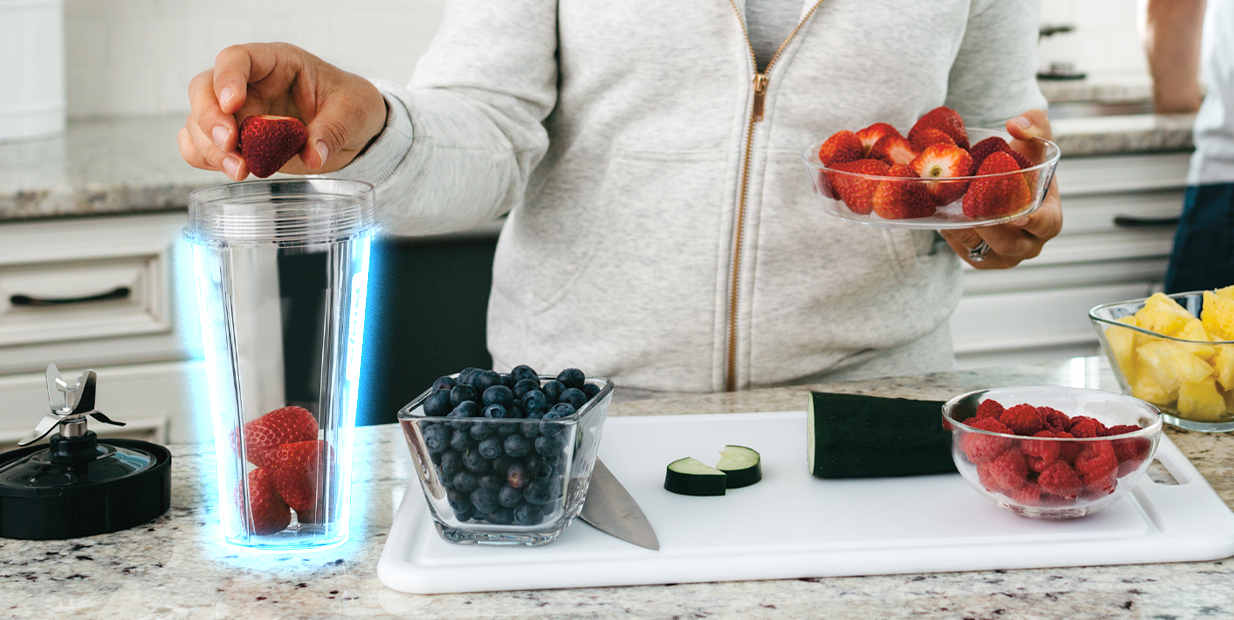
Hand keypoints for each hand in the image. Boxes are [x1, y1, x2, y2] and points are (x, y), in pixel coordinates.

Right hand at [178, 42, 386, 180]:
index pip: (237, 58)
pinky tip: (232, 170)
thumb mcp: (354, 112)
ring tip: (241, 170)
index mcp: (277, 62)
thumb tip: (313, 155)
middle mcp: (249, 84)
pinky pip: (202, 146)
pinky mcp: (238, 141)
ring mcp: (239, 113)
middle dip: (210, 118)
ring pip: (198, 121)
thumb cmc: (351, 106)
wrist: (354, 130)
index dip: (228, 78)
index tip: (233, 105)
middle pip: (204, 89)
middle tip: (231, 144)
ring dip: (211, 148)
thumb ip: (333, 130)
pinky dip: (207, 159)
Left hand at [939, 109, 1061, 268]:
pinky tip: (944, 218)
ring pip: (983, 250)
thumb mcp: (1034, 140)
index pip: (1046, 225)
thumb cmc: (1025, 161)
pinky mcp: (981, 258)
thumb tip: (1015, 125)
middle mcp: (1030, 243)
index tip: (1017, 216)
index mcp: (1049, 218)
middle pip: (1009, 243)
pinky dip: (954, 236)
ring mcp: (1005, 255)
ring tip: (952, 210)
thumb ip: (1034, 125)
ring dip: (966, 232)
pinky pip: (966, 251)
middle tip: (971, 209)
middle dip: (989, 228)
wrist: (1002, 181)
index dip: (1033, 221)